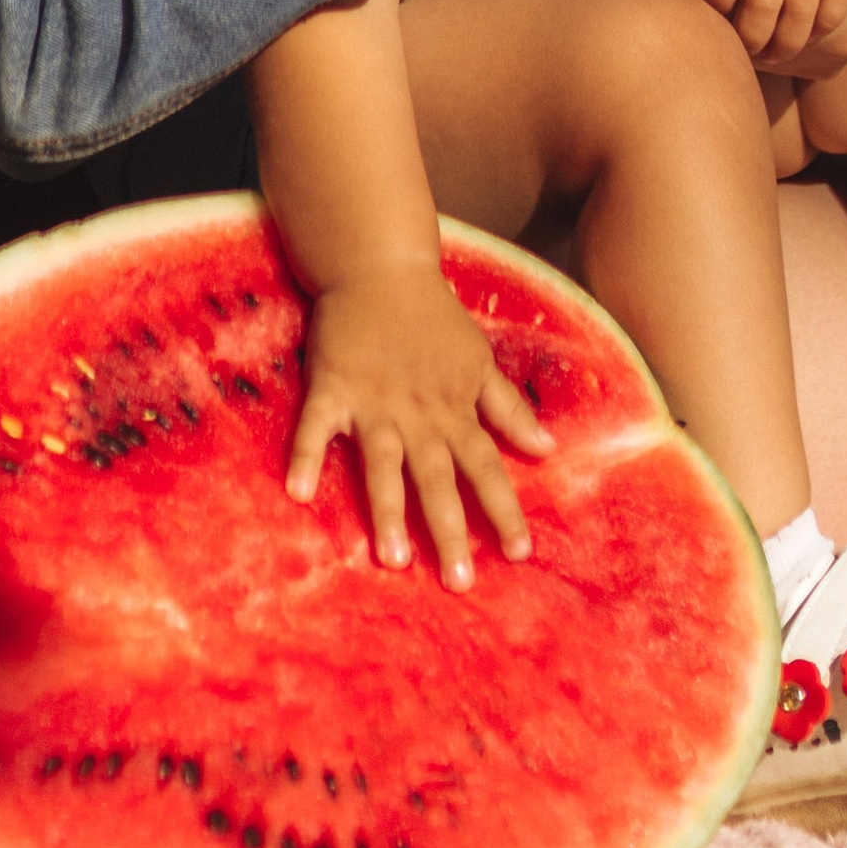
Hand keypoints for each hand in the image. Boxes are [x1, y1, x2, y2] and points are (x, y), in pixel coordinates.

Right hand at [285, 257, 553, 586]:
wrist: (381, 266)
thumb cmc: (434, 319)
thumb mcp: (480, 361)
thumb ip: (510, 408)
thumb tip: (548, 451)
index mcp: (454, 409)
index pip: (486, 467)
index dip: (503, 509)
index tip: (520, 554)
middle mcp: (418, 414)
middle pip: (437, 477)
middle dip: (449, 529)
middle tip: (458, 581)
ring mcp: (372, 403)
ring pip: (383, 463)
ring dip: (388, 509)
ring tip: (393, 558)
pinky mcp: (332, 388)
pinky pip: (315, 427)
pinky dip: (306, 456)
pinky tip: (298, 491)